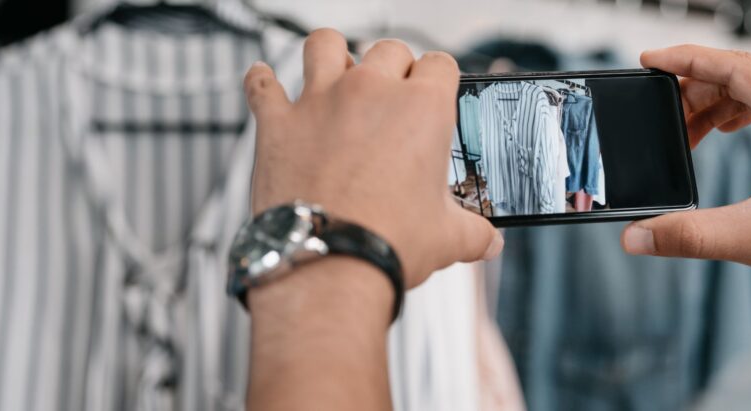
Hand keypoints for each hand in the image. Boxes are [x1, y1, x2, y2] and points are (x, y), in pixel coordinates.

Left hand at [244, 29, 502, 287]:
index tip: (435, 99)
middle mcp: (371, 92)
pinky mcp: (277, 123)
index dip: (439, 81)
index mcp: (422, 109)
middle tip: (392, 102)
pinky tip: (265, 83)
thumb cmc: (388, 244)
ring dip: (332, 55)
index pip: (440, 65)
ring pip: (324, 44)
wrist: (328, 267)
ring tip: (336, 75)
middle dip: (394, 70)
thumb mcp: (449, 239)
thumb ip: (475, 233)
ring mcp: (320, 102)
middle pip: (388, 50)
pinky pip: (261, 85)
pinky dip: (262, 82)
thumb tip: (489, 242)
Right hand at [621, 45, 750, 284]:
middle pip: (741, 76)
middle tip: (661, 116)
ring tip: (685, 133)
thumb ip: (689, 234)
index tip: (650, 61)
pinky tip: (720, 133)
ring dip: (715, 105)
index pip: (735, 66)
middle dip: (694, 92)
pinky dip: (738, 114)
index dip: (687, 59)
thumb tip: (637, 236)